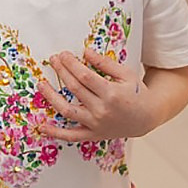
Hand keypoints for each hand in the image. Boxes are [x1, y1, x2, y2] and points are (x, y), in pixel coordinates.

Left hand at [34, 51, 151, 143]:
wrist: (146, 118)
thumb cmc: (136, 93)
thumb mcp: (126, 74)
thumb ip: (105, 63)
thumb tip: (85, 52)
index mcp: (112, 94)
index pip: (85, 77)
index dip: (71, 64)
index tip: (63, 55)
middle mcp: (102, 110)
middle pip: (75, 89)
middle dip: (62, 72)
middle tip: (53, 60)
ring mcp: (96, 124)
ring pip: (68, 111)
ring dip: (52, 97)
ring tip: (41, 84)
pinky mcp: (92, 134)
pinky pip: (71, 136)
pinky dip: (56, 133)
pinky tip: (42, 126)